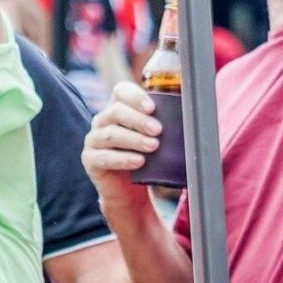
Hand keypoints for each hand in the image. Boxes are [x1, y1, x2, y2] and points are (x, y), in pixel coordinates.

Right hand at [82, 82, 160, 207]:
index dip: (135, 96)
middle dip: (139, 120)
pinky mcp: (90, 160)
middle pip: (116, 111)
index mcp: (118, 108)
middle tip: (158, 130)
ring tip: (153, 146)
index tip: (152, 108)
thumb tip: (192, 118)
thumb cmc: (146, 160)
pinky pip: (105, 157)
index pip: (121, 91)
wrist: (129, 191)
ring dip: (134, 139)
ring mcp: (94, 140)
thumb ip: (164, 125)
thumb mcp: (155, 139)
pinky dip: (124, 159)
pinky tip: (139, 162)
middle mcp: (102, 121)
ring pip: (111, 134)